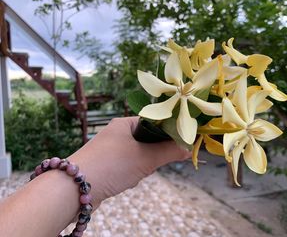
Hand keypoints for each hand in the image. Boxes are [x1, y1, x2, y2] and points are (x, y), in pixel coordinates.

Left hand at [69, 117, 190, 207]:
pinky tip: (125, 181)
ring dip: (141, 167)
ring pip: (137, 155)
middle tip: (152, 163)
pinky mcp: (105, 165)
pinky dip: (130, 174)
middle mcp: (115, 133)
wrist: (74, 188)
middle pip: (146, 140)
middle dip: (152, 155)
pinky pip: (126, 166)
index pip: (153, 122)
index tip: (177, 144)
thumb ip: (169, 152)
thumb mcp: (146, 158)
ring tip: (133, 174)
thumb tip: (188, 148)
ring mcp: (109, 149)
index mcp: (124, 123)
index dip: (167, 132)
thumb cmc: (112, 165)